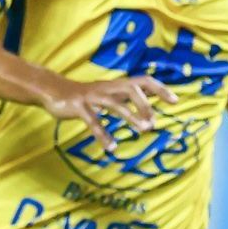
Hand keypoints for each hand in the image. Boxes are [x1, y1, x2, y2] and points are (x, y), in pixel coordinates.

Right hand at [32, 73, 176, 152]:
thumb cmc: (84, 95)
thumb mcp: (107, 93)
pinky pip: (93, 121)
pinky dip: (103, 135)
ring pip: (115, 104)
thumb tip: (149, 100)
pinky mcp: (78, 107)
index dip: (160, 89)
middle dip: (145, 105)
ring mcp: (92, 96)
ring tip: (144, 130)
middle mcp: (106, 87)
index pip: (143, 81)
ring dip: (131, 116)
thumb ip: (126, 96)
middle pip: (131, 89)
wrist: (52, 90)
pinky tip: (111, 147)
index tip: (175, 101)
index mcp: (115, 85)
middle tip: (153, 124)